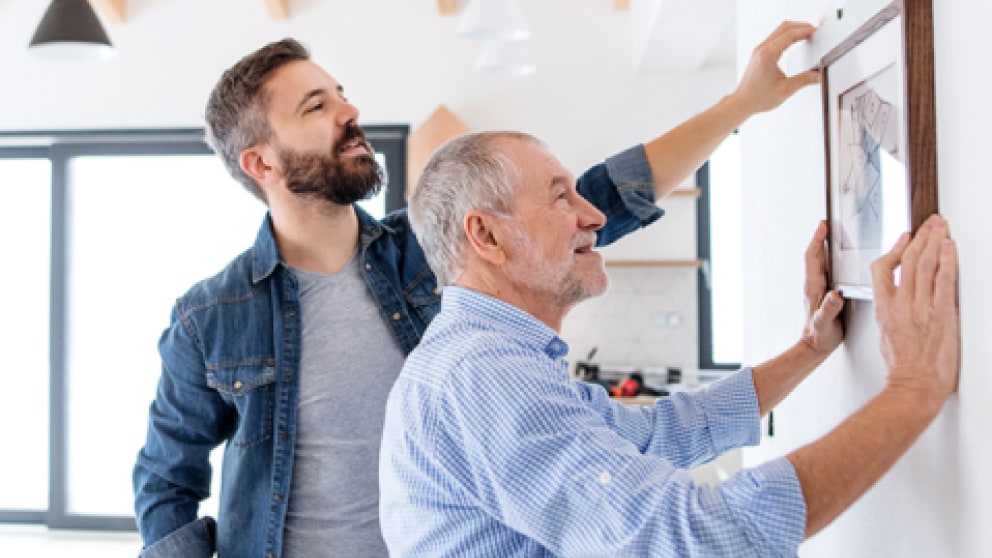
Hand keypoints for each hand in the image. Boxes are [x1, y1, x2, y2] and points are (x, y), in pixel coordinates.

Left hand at [731, 21, 820, 115]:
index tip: (816, 31)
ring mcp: (759, 50)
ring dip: (793, 29)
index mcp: (768, 55)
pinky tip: (794, 40)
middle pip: (784, 27)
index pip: (790, 34)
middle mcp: (762, 49)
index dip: (805, 31)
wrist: (742, 102)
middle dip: (801, 26)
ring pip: (778, 30)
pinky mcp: (758, 53)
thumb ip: (804, 80)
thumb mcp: (786, 90)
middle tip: (814, 31)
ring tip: (807, 34)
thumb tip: (818, 75)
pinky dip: (786, 35)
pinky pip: (774, 37)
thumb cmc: (758, 98)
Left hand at [801, 221, 844, 354]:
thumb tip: (835, 295)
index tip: (822, 226)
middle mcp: (814, 285)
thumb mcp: (826, 323)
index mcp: (814, 288)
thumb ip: (830, 309)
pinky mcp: (823, 292)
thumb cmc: (820, 336)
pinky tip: (839, 258)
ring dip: (824, 247)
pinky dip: (830, 260)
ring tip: (833, 235)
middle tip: (827, 224)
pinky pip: (826, 271)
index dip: (817, 241)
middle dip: (820, 238)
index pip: (813, 258)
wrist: (815, 346)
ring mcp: (818, 288)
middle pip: (816, 256)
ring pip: (820, 262)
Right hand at [871, 214, 958, 401]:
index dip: (895, 249)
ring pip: (925, 265)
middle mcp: (901, 304)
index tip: (905, 238)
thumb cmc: (902, 367)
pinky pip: (944, 280)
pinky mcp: (942, 314)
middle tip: (931, 223)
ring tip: (942, 227)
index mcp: (885, 309)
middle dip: (921, 237)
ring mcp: (921, 308)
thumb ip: (891, 312)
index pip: (882, 269)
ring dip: (935, 242)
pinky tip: (950, 248)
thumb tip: (899, 301)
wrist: (915, 385)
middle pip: (908, 260)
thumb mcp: (886, 334)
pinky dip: (948, 260)